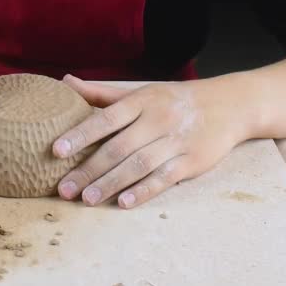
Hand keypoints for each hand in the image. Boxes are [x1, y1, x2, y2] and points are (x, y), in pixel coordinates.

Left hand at [53, 74, 252, 208]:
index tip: (56, 150)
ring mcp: (176, 141)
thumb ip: (101, 93)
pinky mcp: (193, 161)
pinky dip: (144, 191)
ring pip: (138, 165)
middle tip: (64, 189)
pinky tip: (123, 202)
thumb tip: (64, 82)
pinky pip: (165, 178)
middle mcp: (157, 120)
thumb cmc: (172, 101)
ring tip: (86, 199)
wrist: (228, 105)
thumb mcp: (140, 92)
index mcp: (141, 101)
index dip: (80, 134)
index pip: (106, 119)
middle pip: (118, 147)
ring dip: (111, 184)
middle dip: (88, 170)